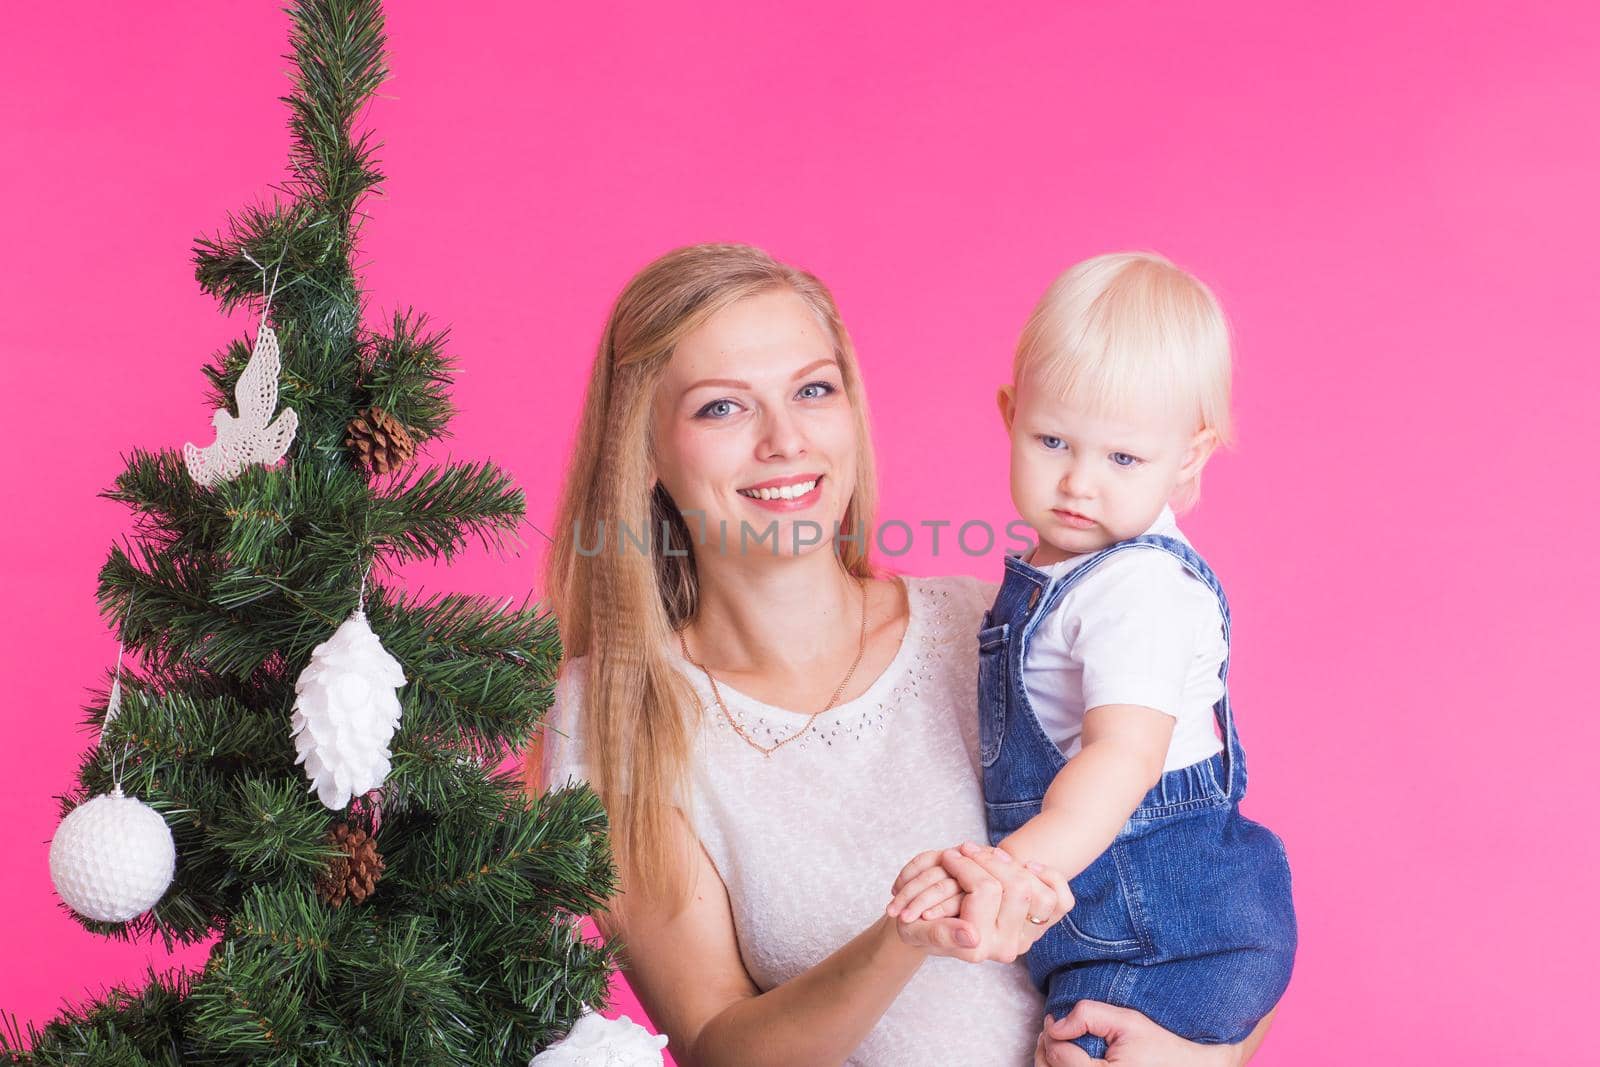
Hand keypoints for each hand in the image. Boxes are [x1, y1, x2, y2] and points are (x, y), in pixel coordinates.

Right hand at [892, 842, 1071, 963]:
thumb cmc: (920, 925)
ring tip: (990, 855)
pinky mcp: (1039, 927)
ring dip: (1017, 866)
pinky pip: (1061, 901)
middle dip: (990, 860)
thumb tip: (972, 936)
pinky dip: (1050, 878)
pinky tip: (1028, 867)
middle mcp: (1008, 946)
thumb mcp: (916, 930)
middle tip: (966, 849)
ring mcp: (1026, 936)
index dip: (966, 866)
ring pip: (1040, 893)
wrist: (938, 928)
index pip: (985, 890)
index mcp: (979, 946)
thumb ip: (942, 934)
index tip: (950, 855)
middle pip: (1017, 888)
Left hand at [1035, 1002, 1244, 1066]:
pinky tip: (1065, 1061)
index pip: (1059, 1055)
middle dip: (1045, 1049)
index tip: (1053, 1018)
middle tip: (1049, 1031)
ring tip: (1056, 1045)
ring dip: (1049, 1062)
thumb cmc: (1160, 1047)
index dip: (1050, 1032)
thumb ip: (1088, 1016)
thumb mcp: (1128, 1021)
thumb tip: (1055, 1024)